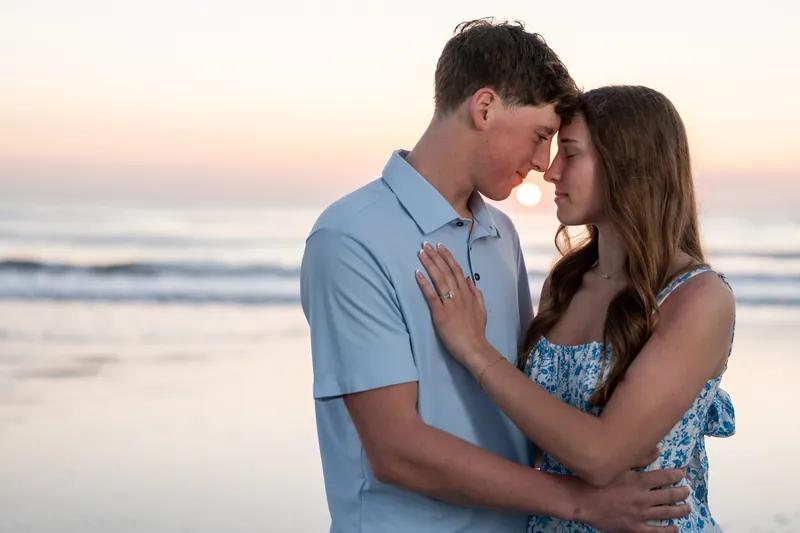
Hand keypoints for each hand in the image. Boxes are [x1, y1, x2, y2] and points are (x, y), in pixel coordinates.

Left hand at [415, 242, 490, 370]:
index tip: (440, 247)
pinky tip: (417, 273)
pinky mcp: (441, 314)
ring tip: (421, 253)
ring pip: (439, 280)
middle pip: (446, 271)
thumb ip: (476, 293)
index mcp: (468, 294)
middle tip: (426, 244)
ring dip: (430, 264)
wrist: (475, 348)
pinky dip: (424, 283)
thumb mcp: (481, 309)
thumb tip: (470, 279)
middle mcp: (459, 296)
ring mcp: (450, 304)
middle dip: (436, 256)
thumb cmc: (476, 331)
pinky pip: (432, 296)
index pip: (457, 270)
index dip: (448, 257)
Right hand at [571, 468, 689, 531]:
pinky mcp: (633, 527)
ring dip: (679, 510)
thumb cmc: (596, 480)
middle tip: (687, 490)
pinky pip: (655, 532)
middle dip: (681, 492)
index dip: (677, 475)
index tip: (682, 474)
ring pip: (666, 513)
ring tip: (687, 508)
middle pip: (670, 495)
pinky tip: (675, 529)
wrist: (581, 500)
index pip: (666, 477)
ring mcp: (640, 514)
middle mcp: (644, 498)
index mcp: (640, 481)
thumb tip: (657, 452)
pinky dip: (667, 531)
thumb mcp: (616, 465)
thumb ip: (638, 458)